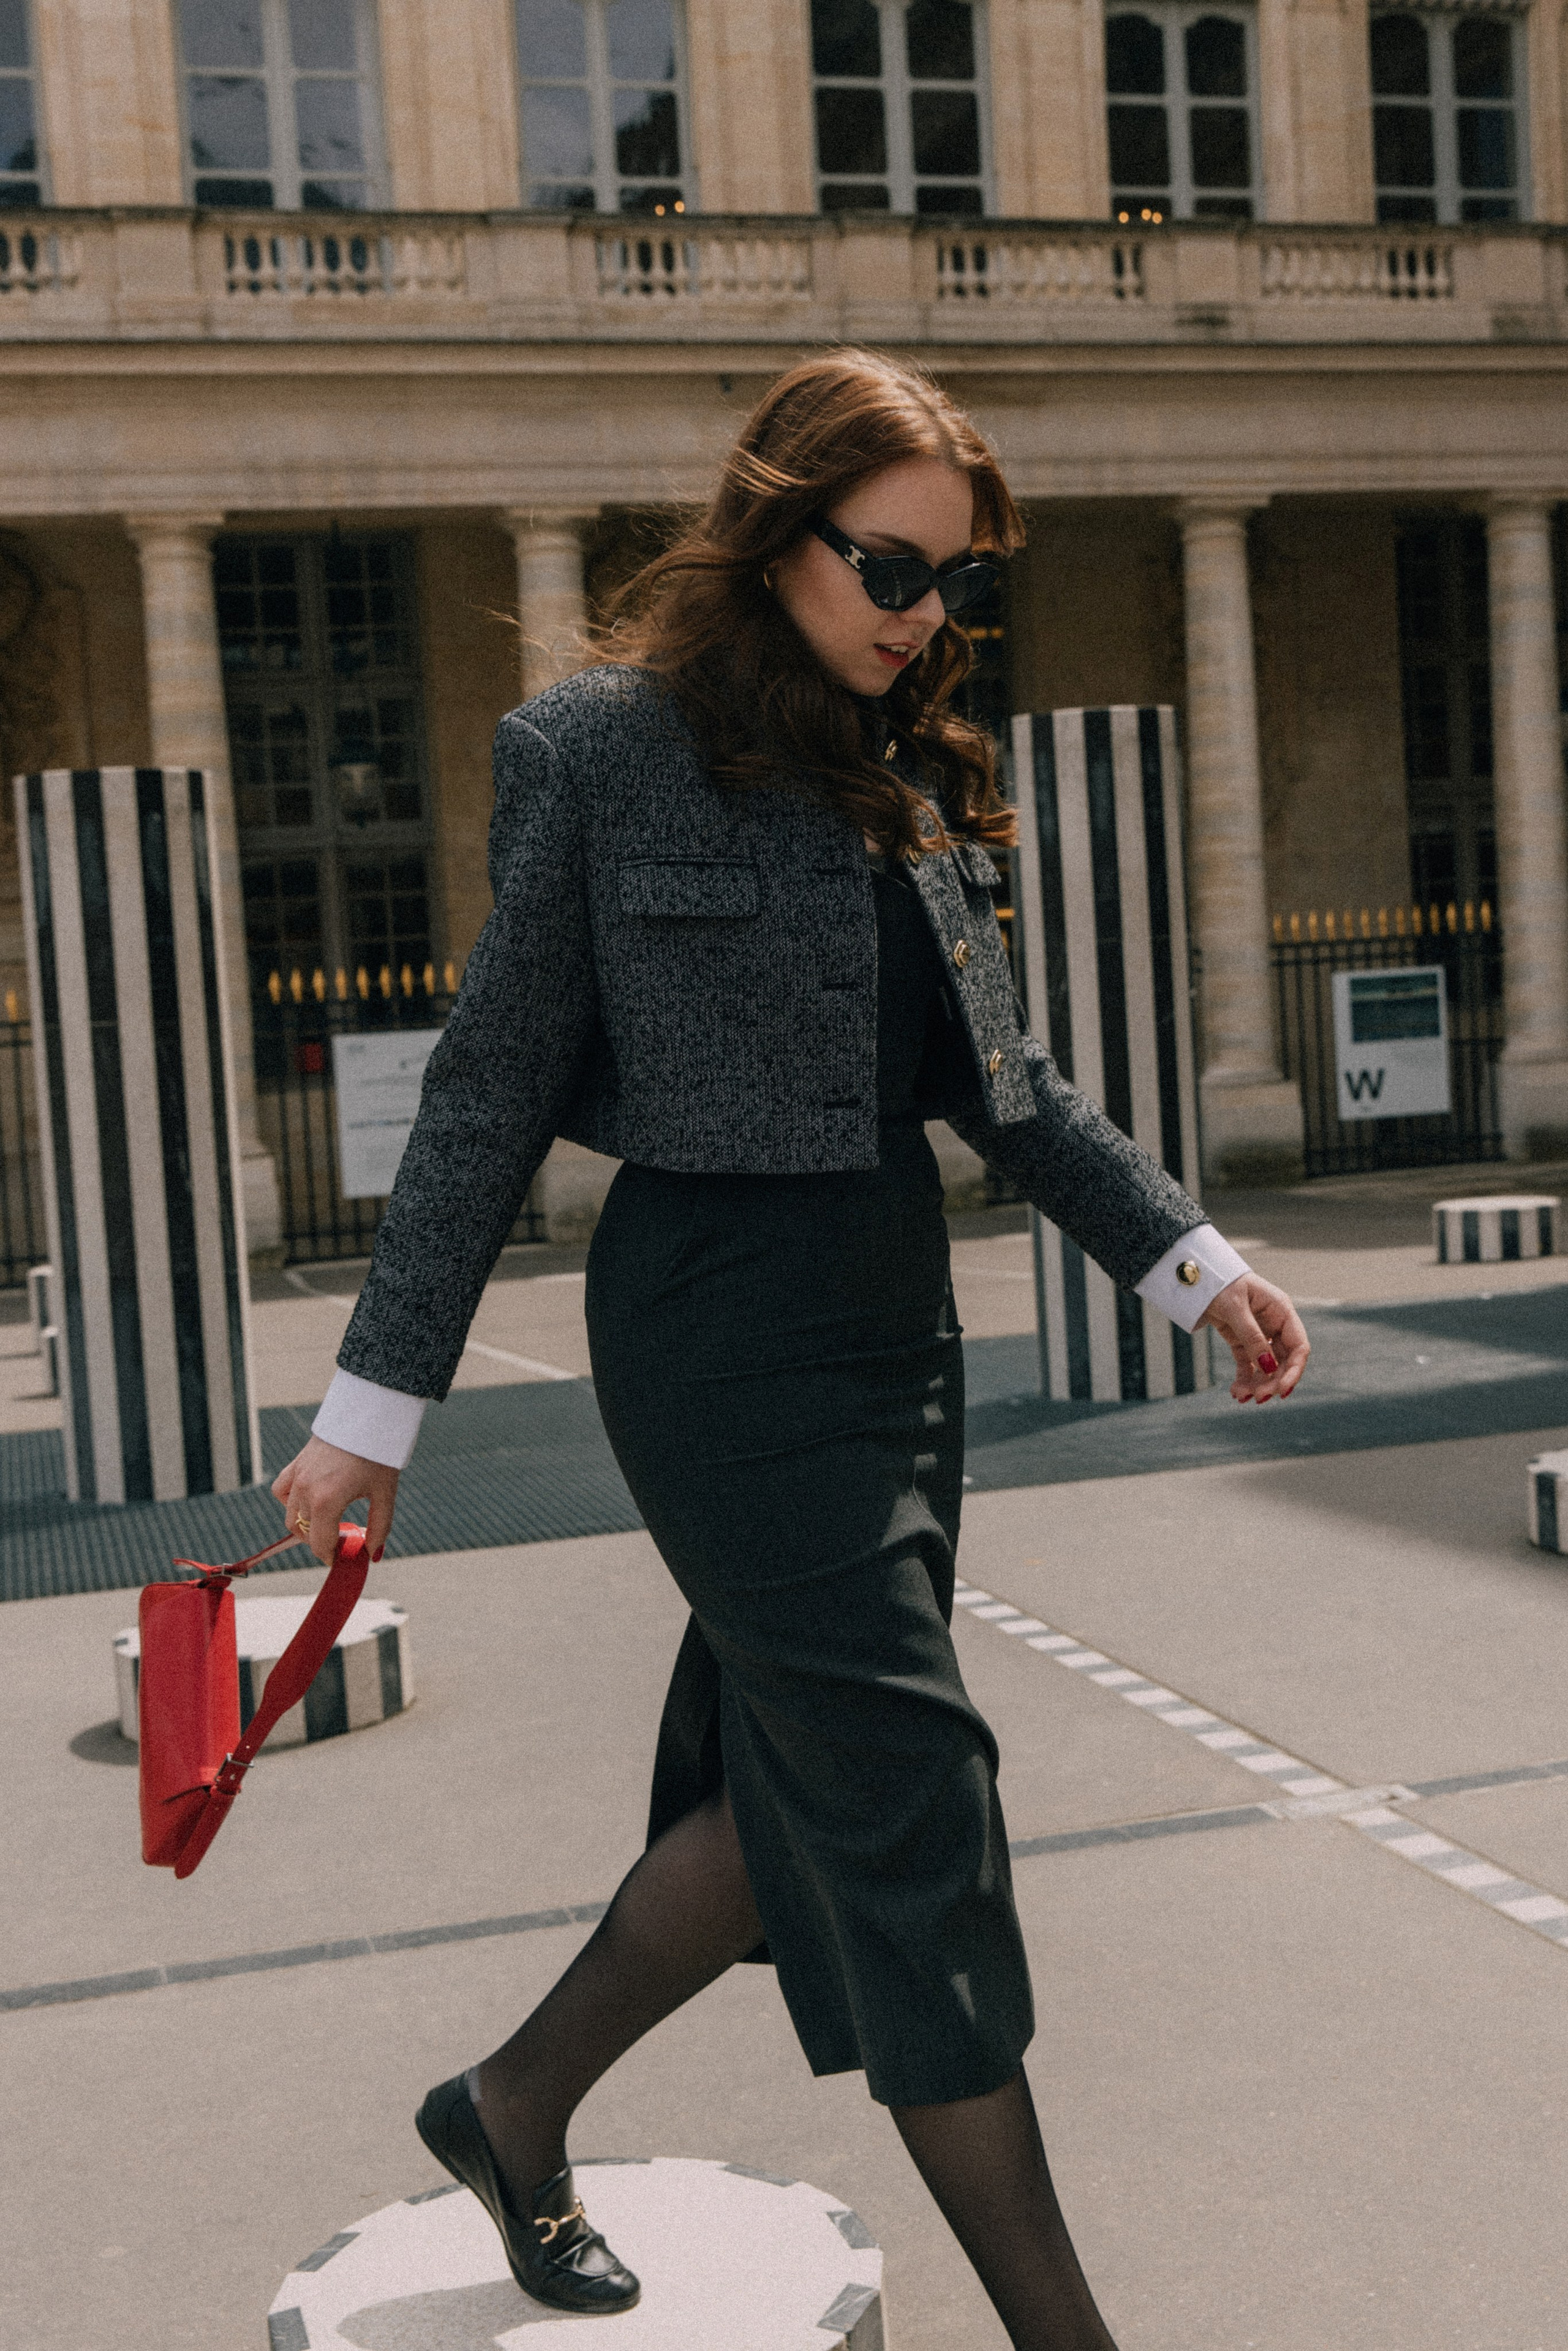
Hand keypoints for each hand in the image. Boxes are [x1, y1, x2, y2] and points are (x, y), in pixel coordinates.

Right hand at [272, 1436, 398, 1564]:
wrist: (367, 1417)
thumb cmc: (378, 1456)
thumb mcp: (384, 1494)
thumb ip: (379, 1527)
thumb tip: (372, 1554)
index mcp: (327, 1502)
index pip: (320, 1545)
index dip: (331, 1557)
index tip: (341, 1560)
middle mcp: (306, 1491)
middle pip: (305, 1533)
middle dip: (321, 1543)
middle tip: (340, 1542)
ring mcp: (297, 1477)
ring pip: (290, 1516)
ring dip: (306, 1527)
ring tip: (328, 1525)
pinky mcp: (296, 1464)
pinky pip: (281, 1492)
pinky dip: (289, 1502)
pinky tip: (309, 1503)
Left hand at [1198, 1273, 1308, 1403]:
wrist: (1198, 1277)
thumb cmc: (1220, 1283)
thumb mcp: (1235, 1308)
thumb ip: (1252, 1337)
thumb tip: (1268, 1367)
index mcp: (1281, 1311)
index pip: (1298, 1347)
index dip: (1294, 1370)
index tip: (1283, 1390)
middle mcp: (1274, 1325)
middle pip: (1283, 1361)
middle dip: (1273, 1381)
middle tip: (1259, 1398)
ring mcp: (1259, 1334)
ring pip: (1265, 1367)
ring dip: (1258, 1384)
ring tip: (1241, 1396)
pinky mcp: (1241, 1341)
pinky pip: (1247, 1365)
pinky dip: (1244, 1380)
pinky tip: (1236, 1392)